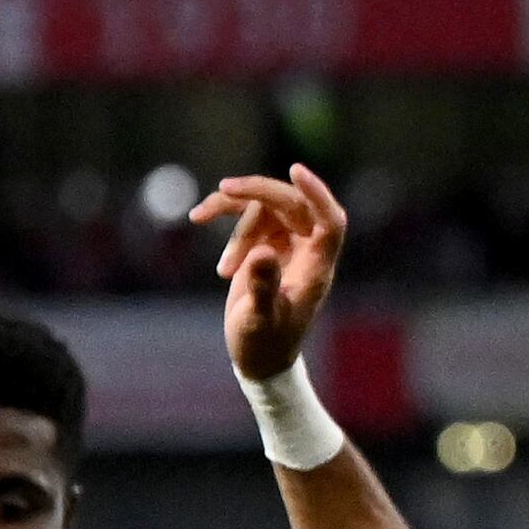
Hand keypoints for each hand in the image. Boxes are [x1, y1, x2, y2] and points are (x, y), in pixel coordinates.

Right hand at [192, 164, 351, 383]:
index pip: (329, 221)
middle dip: (257, 193)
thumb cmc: (264, 344)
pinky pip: (248, 214)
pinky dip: (223, 214)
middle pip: (291, 203)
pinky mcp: (265, 243)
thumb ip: (263, 286)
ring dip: (233, 218)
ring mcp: (286, 243)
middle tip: (224, 190)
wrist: (257, 357)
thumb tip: (262, 252)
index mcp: (316, 267)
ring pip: (265, 206)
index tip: (295, 171)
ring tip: (213, 247)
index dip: (317, 194)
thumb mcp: (260, 319)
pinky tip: (198, 218)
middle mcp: (306, 250)